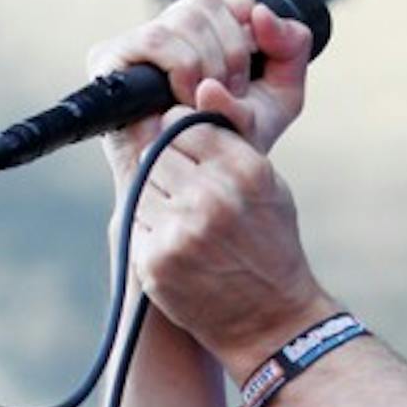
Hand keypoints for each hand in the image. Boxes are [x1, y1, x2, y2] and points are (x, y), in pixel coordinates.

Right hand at [86, 0, 313, 192]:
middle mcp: (164, 27)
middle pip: (204, 2)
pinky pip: (156, 39)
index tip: (253, 56)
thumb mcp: (283, 90)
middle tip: (234, 91)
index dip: (241, 12)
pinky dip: (184, 67)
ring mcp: (134, 42)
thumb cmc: (238, 135)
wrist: (202, 178)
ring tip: (209, 100)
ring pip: (185, 18)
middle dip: (232, 52)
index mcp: (199, 25)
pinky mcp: (110, 59)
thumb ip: (292, 46)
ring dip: (211, 63)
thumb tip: (261, 13)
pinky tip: (187, 98)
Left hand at [129, 102, 335, 374]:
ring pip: (141, 185)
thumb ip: (234, 135)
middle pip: (157, 152)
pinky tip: (179, 247)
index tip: (194, 157)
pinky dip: (150, 231)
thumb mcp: (269, 183)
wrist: (273, 320)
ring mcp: (181, 229)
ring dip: (156, 199)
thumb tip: (203, 86)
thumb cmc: (271, 245)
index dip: (185, 138)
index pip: (186, 122)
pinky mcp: (155, 259)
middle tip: (191, 196)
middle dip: (168, 169)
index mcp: (245, 169)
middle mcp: (212, 195)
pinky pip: (134, 222)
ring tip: (188, 224)